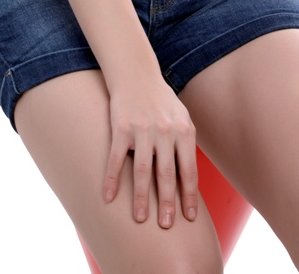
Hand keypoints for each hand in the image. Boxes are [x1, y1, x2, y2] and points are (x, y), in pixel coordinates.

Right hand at [103, 74, 197, 228]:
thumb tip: (190, 180)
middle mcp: (165, 130)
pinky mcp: (121, 128)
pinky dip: (113, 180)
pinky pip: (117, 159)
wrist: (136, 74)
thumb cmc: (161, 100)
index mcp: (184, 130)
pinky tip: (109, 197)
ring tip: (140, 218)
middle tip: (166, 225)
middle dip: (168, 203)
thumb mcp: (181, 118)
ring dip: (142, 197)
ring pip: (143, 171)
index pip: (189, 170)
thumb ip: (186, 145)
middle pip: (168, 174)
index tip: (189, 217)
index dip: (189, 195)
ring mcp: (143, 129)